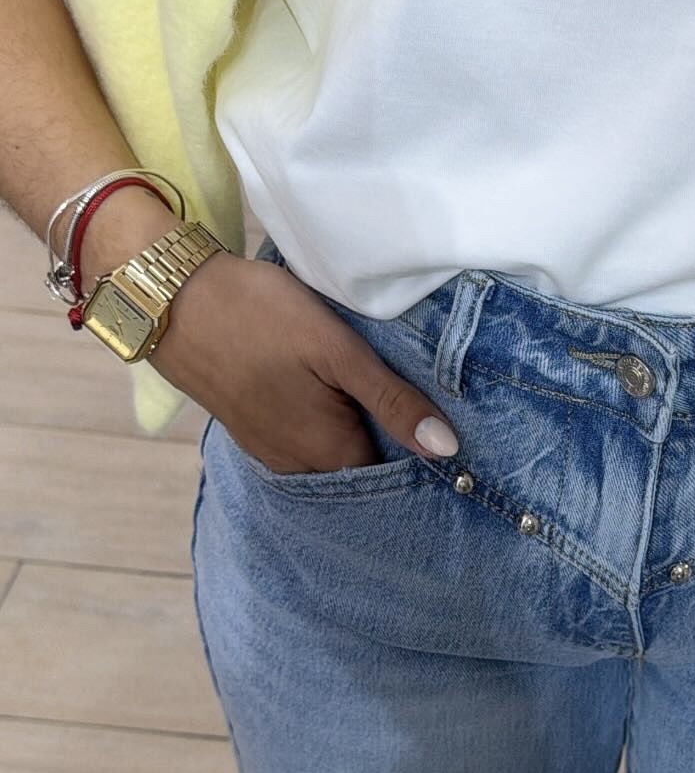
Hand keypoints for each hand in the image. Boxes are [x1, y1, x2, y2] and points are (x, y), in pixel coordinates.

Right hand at [149, 252, 459, 472]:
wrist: (171, 297)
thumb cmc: (259, 317)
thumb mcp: (338, 351)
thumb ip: (392, 401)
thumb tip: (446, 449)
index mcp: (326, 454)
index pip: (393, 475)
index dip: (419, 451)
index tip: (444, 427)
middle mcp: (296, 466)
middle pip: (360, 467)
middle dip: (388, 441)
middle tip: (412, 399)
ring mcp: (268, 449)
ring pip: (329, 453)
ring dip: (353, 430)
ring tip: (375, 391)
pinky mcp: (250, 428)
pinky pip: (302, 440)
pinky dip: (324, 423)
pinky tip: (332, 391)